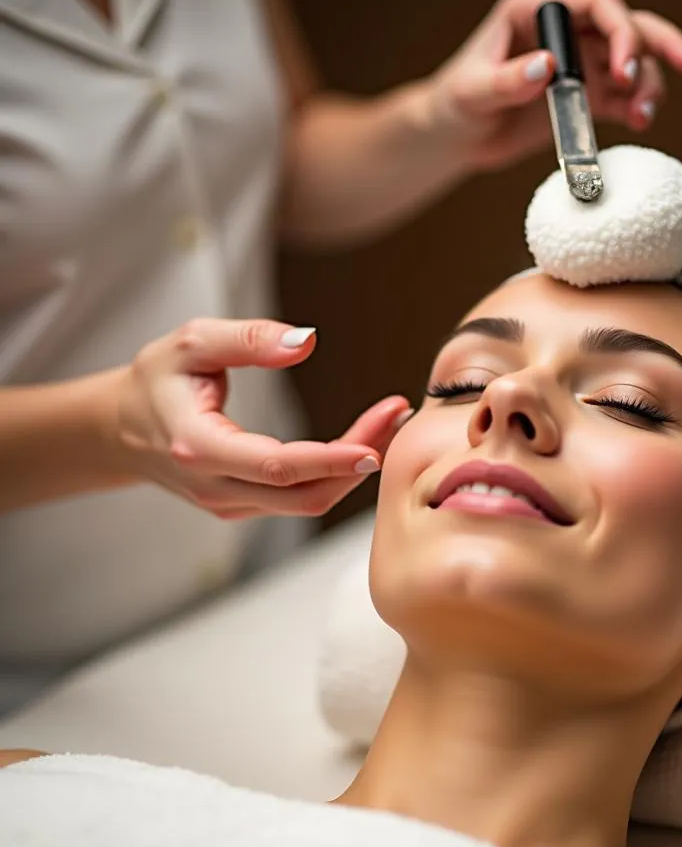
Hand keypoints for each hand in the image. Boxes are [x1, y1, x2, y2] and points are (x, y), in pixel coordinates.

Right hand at [111, 318, 410, 518]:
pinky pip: (299, 500)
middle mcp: (215, 486)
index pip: (277, 466)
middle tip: (397, 416)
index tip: (375, 444)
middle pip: (304, 493)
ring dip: (353, 469)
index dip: (330, 460)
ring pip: (307, 502)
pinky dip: (335, 475)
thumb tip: (306, 342)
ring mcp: (229, 505)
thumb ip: (248, 338)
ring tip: (389, 424)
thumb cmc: (158, 379)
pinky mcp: (243, 507)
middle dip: (357, 461)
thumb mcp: (192, 341)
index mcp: (198, 447)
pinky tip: (361, 442)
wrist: (119, 427)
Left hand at [425, 0, 681, 171]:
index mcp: (537, 9)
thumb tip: (547, 67)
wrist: (455, 139)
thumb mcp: (471, 93)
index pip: (598, 6)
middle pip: (629, 27)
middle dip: (662, 45)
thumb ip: (507, 80)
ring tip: (646, 117)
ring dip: (650, 86)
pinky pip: (622, 99)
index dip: (623, 33)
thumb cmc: (454, 105)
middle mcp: (565, 31)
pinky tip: (641, 124)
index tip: (626, 72)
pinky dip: (636, 109)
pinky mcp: (583, 98)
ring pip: (633, 64)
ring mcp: (579, 64)